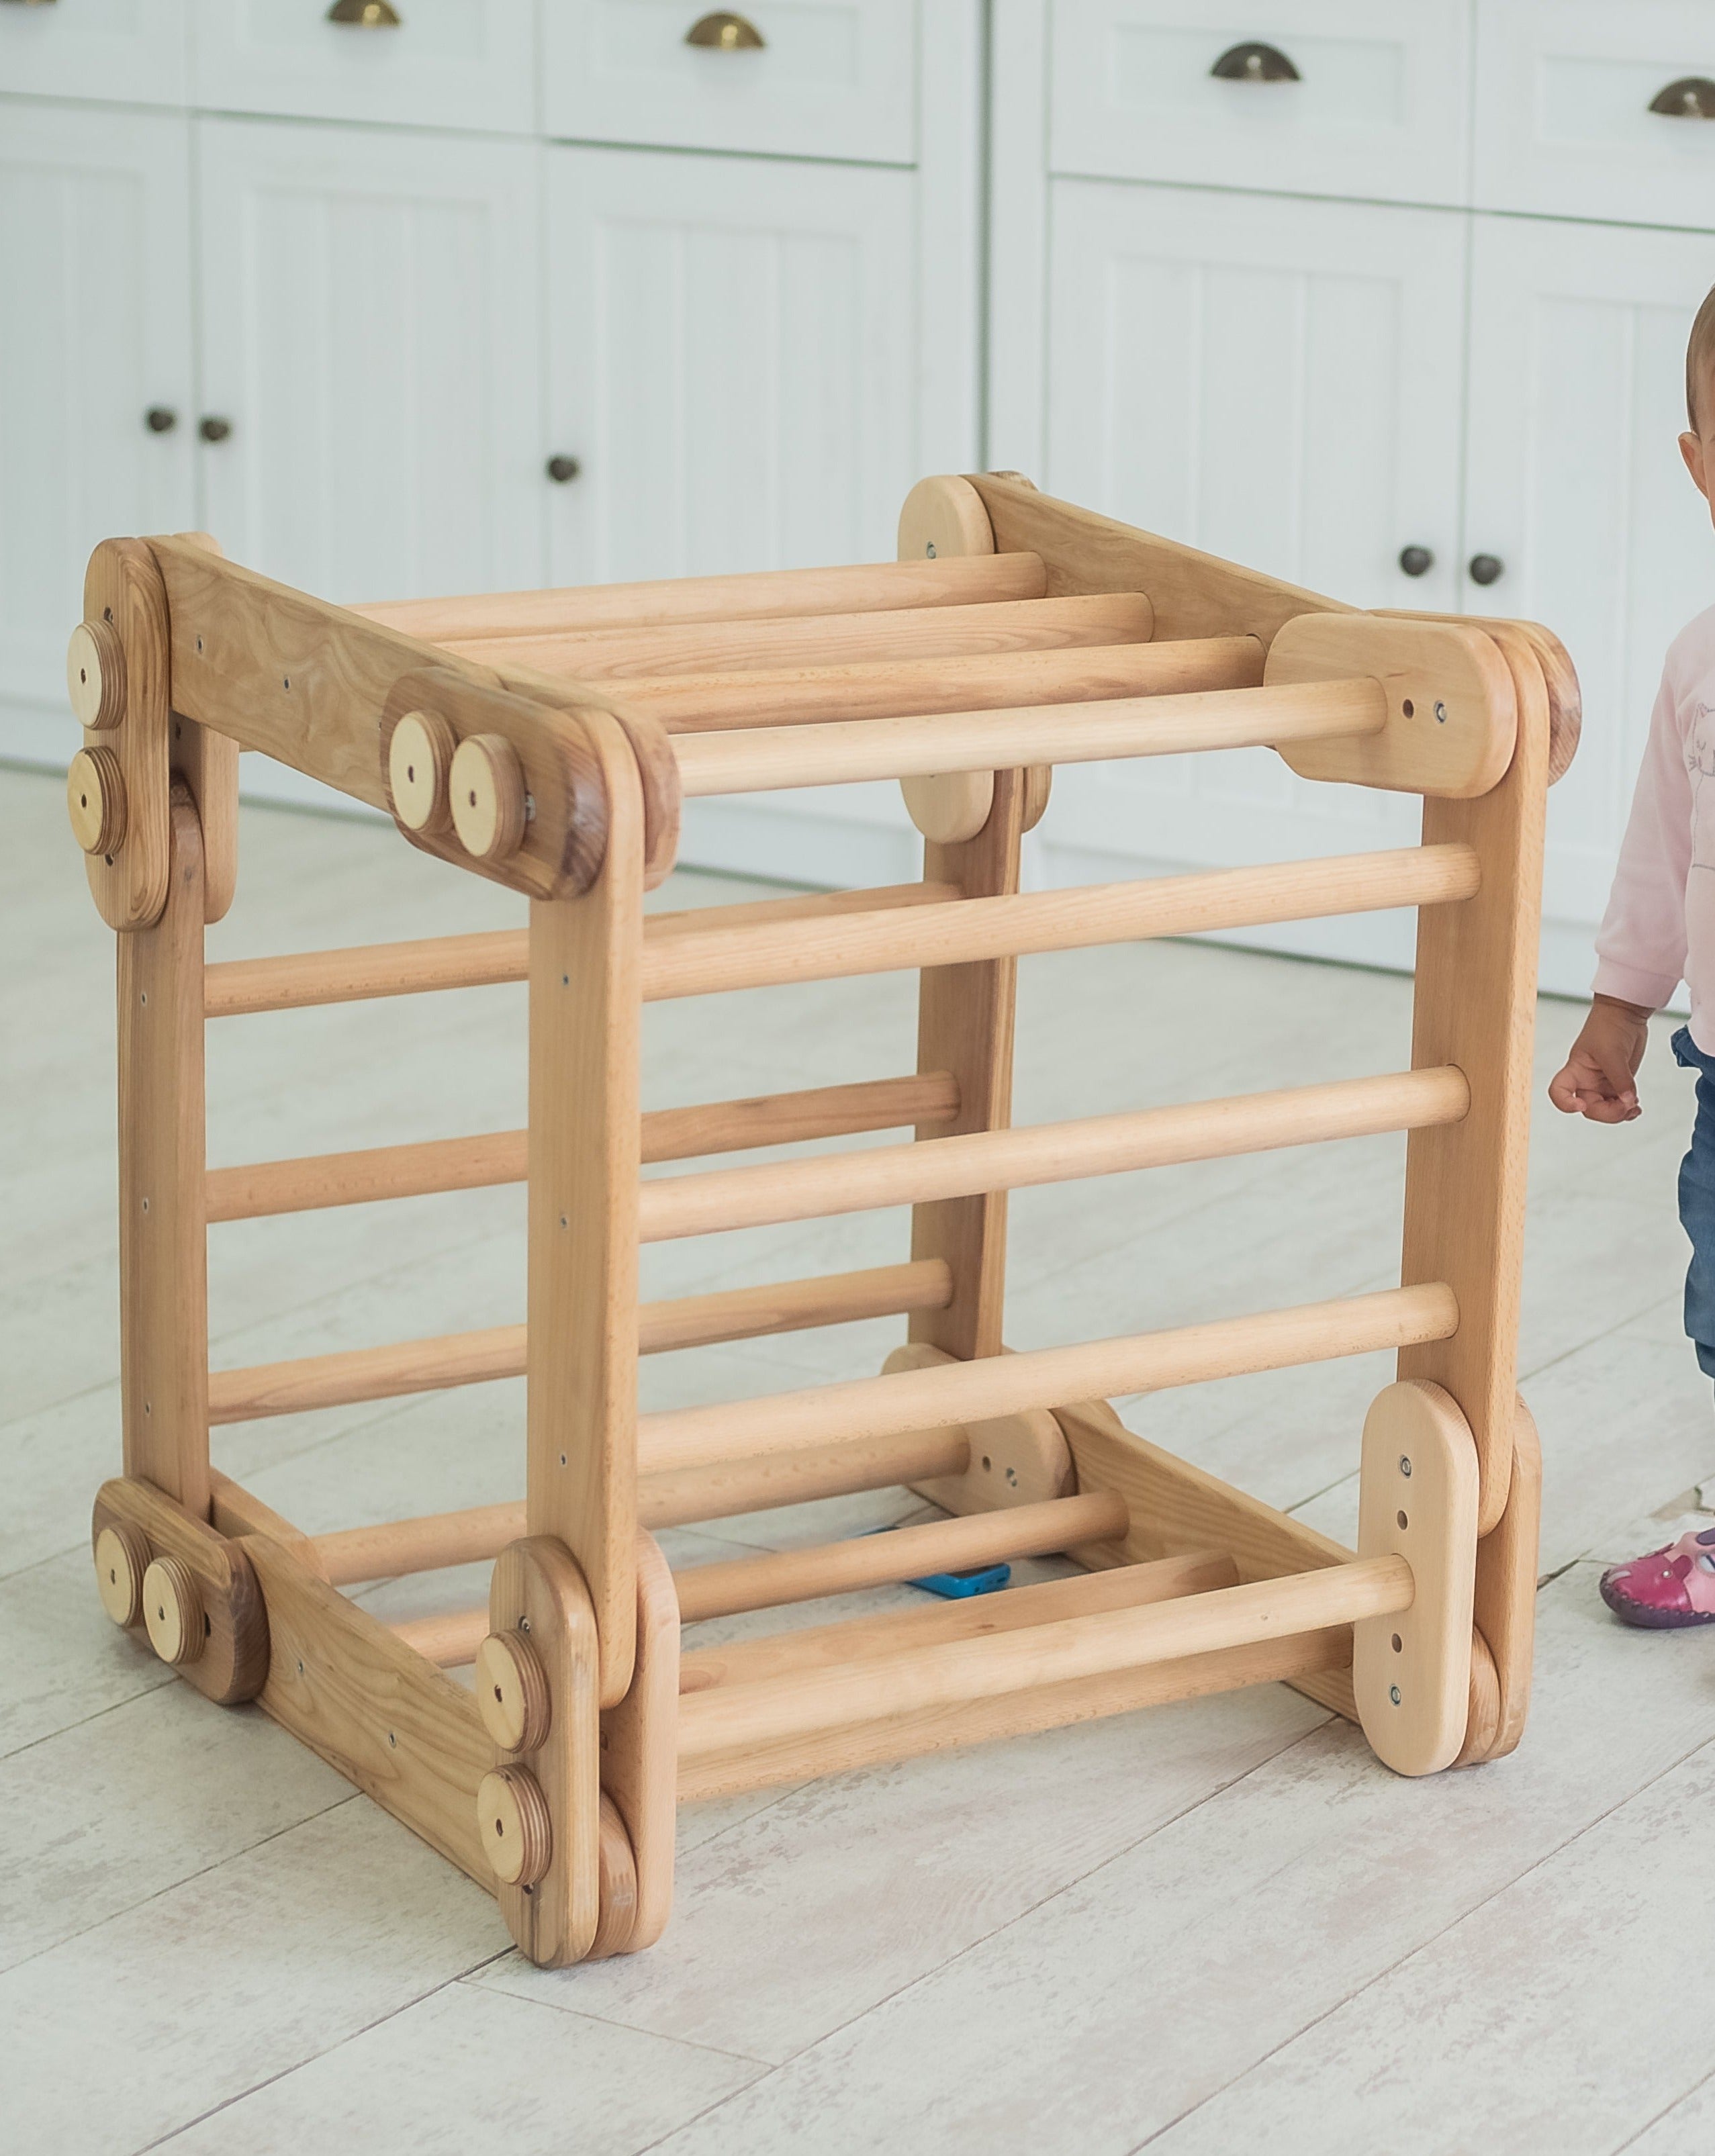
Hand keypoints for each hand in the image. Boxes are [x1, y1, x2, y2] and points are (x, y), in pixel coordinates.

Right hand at [1547, 995, 1651, 1121]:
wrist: (1626, 1014)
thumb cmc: (1608, 1026)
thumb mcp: (1613, 1053)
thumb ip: (1621, 1079)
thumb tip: (1629, 1101)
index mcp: (1575, 1070)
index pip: (1559, 1092)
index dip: (1565, 1104)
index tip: (1581, 1106)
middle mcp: (1586, 1080)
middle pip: (1589, 1108)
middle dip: (1608, 1112)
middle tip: (1626, 1105)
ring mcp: (1603, 1082)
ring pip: (1607, 1109)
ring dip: (1621, 1113)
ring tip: (1634, 1107)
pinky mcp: (1618, 1082)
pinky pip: (1620, 1103)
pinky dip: (1628, 1108)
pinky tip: (1635, 1105)